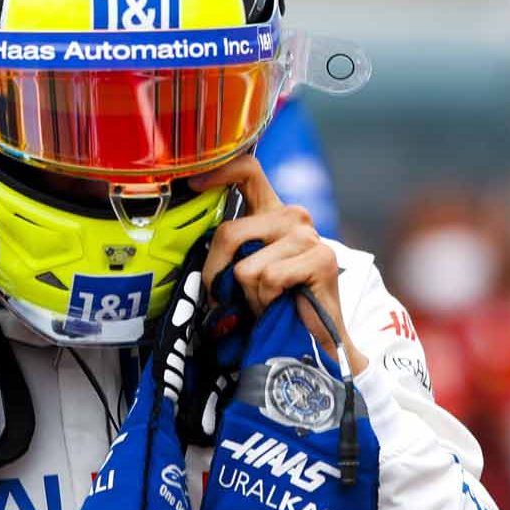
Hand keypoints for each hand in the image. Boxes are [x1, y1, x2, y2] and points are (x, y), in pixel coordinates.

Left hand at [196, 156, 366, 373]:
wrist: (317, 340)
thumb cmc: (276, 303)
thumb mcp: (246, 269)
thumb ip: (229, 248)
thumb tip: (188, 242)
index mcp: (273, 212)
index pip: (247, 170)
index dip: (218, 171)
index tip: (193, 183)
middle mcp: (293, 216)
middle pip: (229, 233)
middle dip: (217, 274)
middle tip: (231, 297)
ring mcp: (308, 236)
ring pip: (246, 267)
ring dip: (249, 296)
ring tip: (266, 302)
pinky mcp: (321, 258)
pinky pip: (268, 279)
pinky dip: (266, 301)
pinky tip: (281, 305)